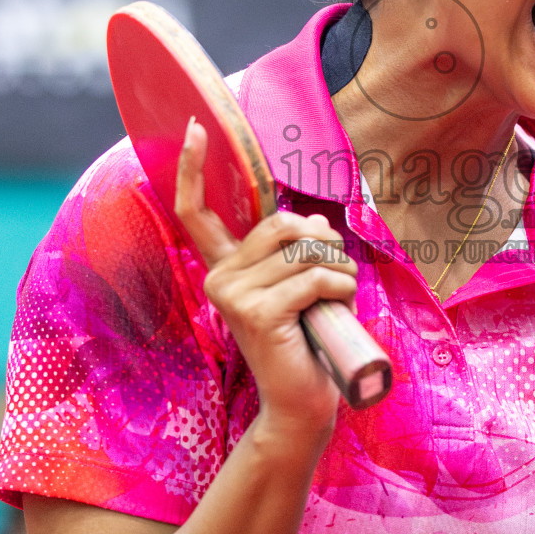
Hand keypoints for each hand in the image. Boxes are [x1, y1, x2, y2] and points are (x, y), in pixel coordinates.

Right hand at [175, 119, 355, 445]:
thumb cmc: (307, 341)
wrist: (302, 404)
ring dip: (339, 270)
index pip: (196, 212)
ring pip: (304, 250)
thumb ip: (294, 251)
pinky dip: (340, 288)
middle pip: (280, 224)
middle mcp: (219, 279)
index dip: (194, 169)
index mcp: (225, 269)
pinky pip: (314, 277)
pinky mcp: (257, 314)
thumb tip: (312, 223)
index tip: (195, 128)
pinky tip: (337, 308)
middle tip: (335, 274)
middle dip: (323, 241)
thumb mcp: (298, 287)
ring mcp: (233, 297)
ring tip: (337, 298)